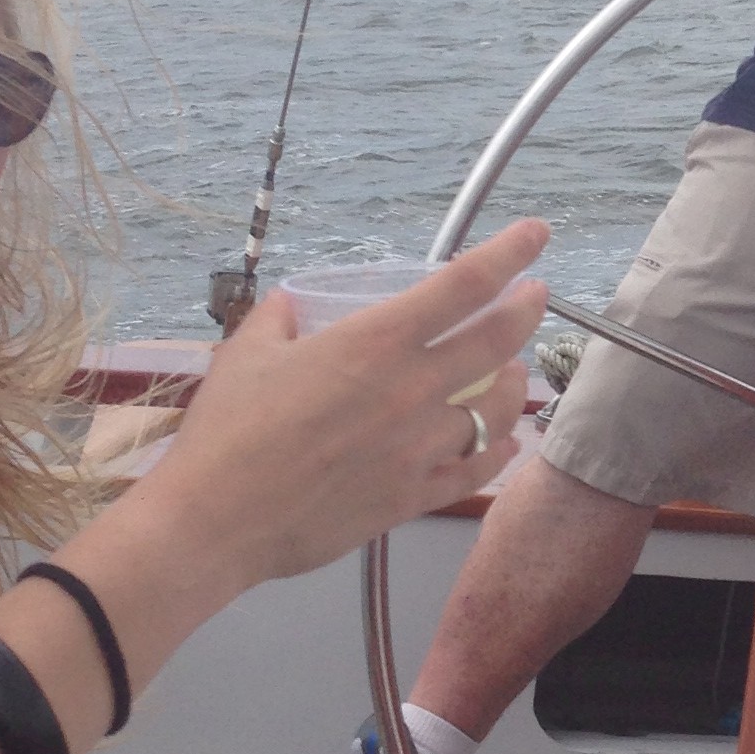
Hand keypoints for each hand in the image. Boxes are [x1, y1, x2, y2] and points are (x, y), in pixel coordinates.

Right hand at [133, 219, 550, 596]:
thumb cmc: (227, 430)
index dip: (509, 253)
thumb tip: (290, 304)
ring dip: (514, 384)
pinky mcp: (414, 497)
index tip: (535, 234)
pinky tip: (505, 441)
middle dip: (527, 310)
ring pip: (497, 410)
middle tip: (537, 296)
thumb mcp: (247, 353)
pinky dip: (497, 449)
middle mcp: (412, 390)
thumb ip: (278, 319)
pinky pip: (475, 468)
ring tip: (516, 371)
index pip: (463, 286)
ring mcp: (420, 447)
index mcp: (376, 343)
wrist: (217, 519)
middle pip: (498, 342)